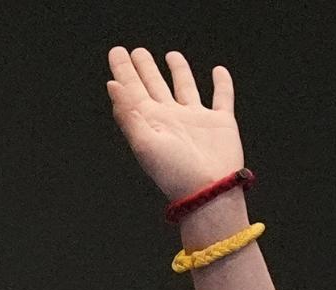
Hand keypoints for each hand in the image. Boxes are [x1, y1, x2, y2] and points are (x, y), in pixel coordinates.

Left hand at [106, 46, 244, 200]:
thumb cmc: (174, 173)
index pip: (133, 90)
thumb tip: (112, 84)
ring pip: (185, 87)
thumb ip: (128, 114)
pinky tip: (218, 71)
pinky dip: (222, 84)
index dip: (124, 71)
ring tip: (171, 55)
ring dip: (179, 71)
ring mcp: (196, 119)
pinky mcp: (220, 122)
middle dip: (145, 69)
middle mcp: (172, 118)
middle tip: (136, 51)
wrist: (207, 191)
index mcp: (151, 122)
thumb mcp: (144, 143)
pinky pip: (222, 97)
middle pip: (155, 85)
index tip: (116, 52)